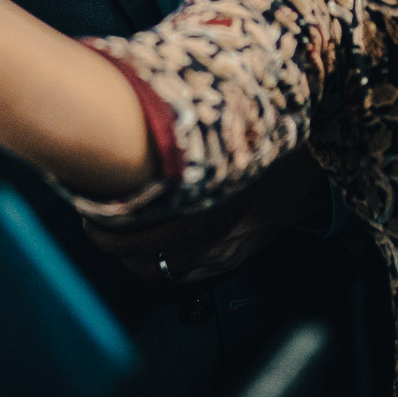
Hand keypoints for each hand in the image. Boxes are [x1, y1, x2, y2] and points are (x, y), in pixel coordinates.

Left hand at [83, 150, 323, 284]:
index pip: (131, 227)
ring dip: (132, 256)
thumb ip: (168, 135)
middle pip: (136, 255)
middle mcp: (206, 232)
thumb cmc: (260, 134)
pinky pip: (186, 275)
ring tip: (116, 233)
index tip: (86, 199)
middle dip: (109, 238)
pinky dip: (163, 265)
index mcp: (197, 197)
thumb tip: (119, 122)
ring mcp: (220, 251)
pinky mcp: (232, 259)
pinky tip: (153, 246)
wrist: (310, 158)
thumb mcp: (212, 127)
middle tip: (94, 217)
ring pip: (157, 271)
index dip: (103, 218)